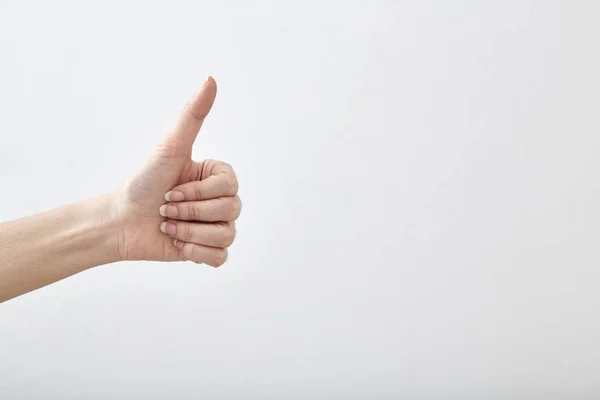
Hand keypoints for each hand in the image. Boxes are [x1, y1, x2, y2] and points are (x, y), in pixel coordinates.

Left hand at [111, 77, 240, 265]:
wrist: (120, 220)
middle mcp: (221, 201)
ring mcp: (216, 227)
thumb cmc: (144, 181)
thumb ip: (193, 114)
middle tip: (165, 207)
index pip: (230, 185)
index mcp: (217, 177)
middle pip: (232, 210)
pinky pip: (220, 257)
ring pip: (226, 234)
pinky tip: (177, 243)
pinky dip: (195, 252)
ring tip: (168, 225)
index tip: (172, 188)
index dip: (199, 192)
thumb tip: (210, 79)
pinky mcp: (208, 251)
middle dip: (190, 212)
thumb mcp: (170, 146)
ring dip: (189, 232)